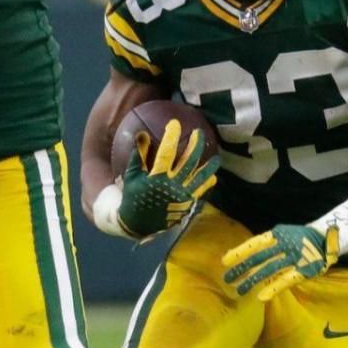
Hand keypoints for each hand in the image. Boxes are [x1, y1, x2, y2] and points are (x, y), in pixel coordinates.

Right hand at [117, 119, 218, 237]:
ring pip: (199, 177)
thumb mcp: (131, 176)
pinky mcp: (187, 204)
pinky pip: (199, 191)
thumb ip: (138, 155)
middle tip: (199, 132)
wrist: (138, 224)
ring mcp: (182, 195)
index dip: (171, 136)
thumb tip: (141, 133)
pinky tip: (212, 177)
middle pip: (188, 161)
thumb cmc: (133, 197)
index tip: (174, 123)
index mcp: (157, 177)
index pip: (167, 152)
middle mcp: (172, 185)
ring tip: (217, 157)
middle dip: (195, 145)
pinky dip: (206, 183)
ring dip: (209, 166)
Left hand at [222, 224, 338, 300]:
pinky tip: (261, 297)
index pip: (255, 244)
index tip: (224, 262)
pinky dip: (273, 289)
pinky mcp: (304, 270)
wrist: (328, 238)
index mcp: (277, 235)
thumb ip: (265, 245)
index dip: (240, 252)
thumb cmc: (299, 238)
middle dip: (242, 269)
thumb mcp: (282, 235)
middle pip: (259, 258)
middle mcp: (284, 245)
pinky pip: (286, 280)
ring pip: (269, 270)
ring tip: (240, 291)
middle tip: (227, 280)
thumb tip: (241, 254)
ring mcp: (294, 257)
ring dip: (253, 281)